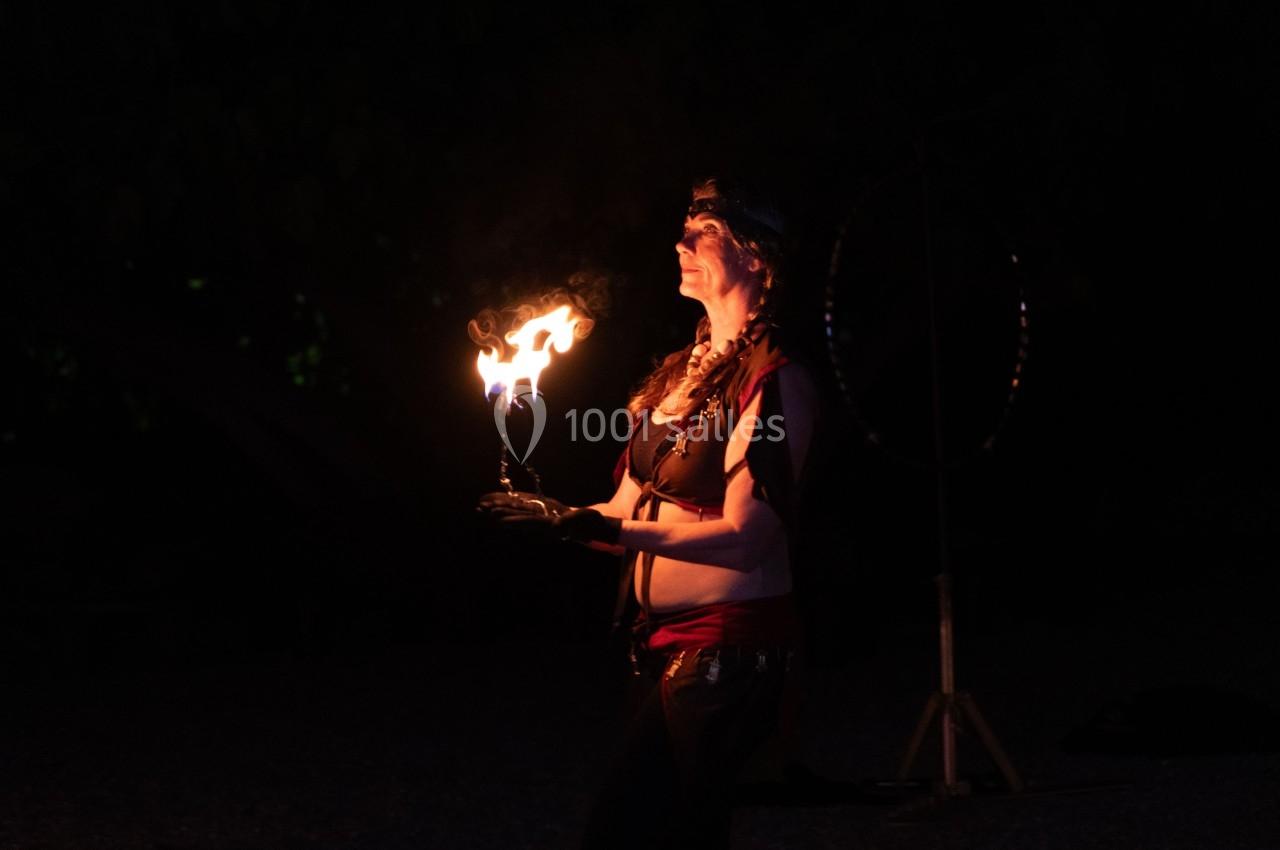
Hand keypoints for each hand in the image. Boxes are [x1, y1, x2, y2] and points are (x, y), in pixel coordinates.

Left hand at [476, 491, 620, 543]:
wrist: (593, 526)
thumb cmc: (592, 523)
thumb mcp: (586, 519)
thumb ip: (573, 521)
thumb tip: (557, 525)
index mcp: (550, 526)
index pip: (527, 522)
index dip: (511, 519)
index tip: (496, 518)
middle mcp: (541, 524)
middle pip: (517, 518)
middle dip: (499, 515)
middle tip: (480, 510)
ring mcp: (541, 519)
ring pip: (517, 513)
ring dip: (501, 510)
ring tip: (483, 507)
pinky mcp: (543, 513)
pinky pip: (525, 509)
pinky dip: (512, 505)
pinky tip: (501, 502)